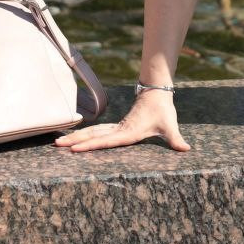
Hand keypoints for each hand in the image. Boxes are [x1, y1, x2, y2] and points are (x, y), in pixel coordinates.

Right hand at [53, 88, 190, 152]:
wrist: (157, 94)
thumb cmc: (163, 111)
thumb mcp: (170, 126)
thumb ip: (176, 139)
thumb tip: (186, 149)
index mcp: (129, 132)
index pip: (106, 141)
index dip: (90, 145)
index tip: (75, 149)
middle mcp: (120, 130)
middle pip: (93, 136)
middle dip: (76, 141)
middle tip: (57, 145)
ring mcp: (117, 128)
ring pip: (93, 133)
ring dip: (77, 137)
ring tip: (59, 143)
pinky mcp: (117, 127)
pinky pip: (98, 132)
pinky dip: (85, 135)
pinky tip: (75, 140)